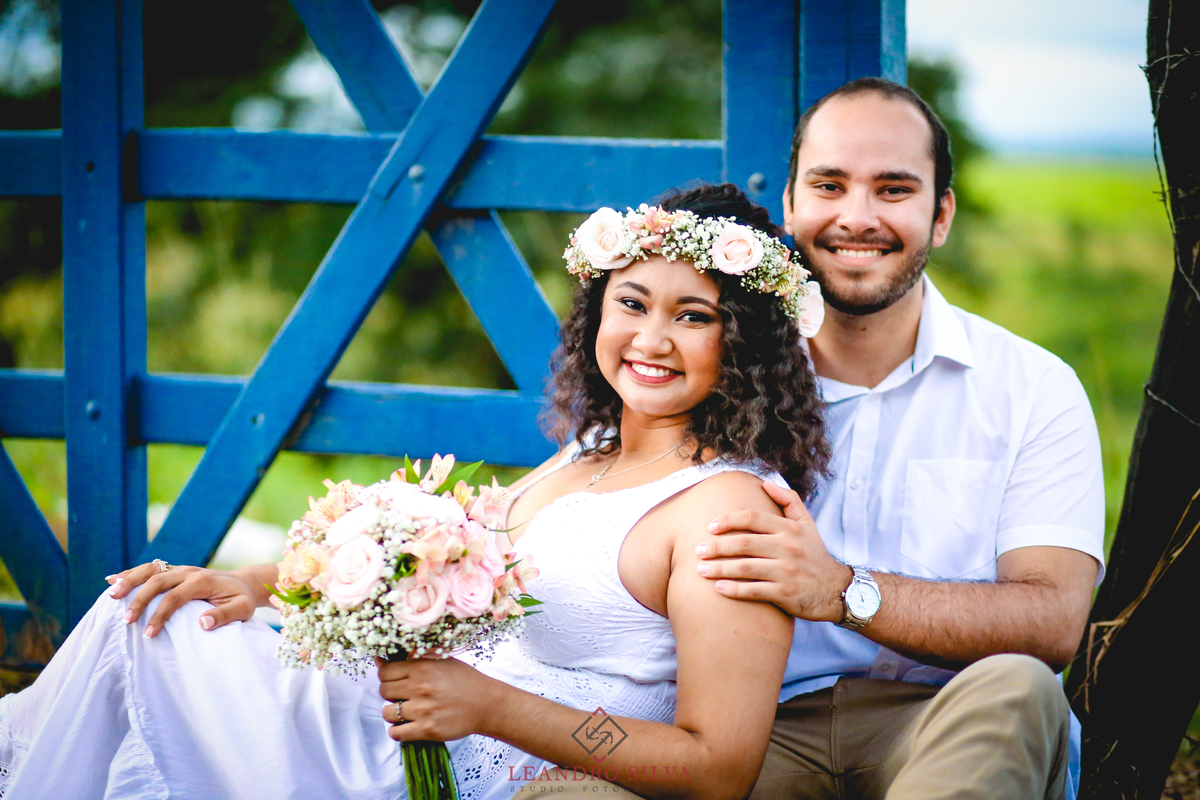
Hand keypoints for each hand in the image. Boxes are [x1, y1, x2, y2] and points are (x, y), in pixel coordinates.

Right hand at [106, 562, 258, 637]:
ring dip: (129, 581)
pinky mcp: (174, 571)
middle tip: (126, 621)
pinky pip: (150, 569)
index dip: (160, 615)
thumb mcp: (242, 609)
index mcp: (203, 581)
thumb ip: (225, 616)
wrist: (243, 583)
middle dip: (139, 600)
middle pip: (157, 581)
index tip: (148, 634)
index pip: (175, 597)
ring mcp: (180, 569)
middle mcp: (189, 571)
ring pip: (150, 570)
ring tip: (111, 595)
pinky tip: (111, 580)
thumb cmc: (241, 599)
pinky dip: (130, 573)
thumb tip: (202, 623)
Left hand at [376, 656, 499, 742]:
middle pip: (384, 691)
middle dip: (391, 694)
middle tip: (403, 696)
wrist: (486, 704)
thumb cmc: (465, 681)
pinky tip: (408, 726)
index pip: (385, 671)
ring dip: (393, 713)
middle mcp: (420, 688)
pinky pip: (396, 733)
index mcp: (422, 668)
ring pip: (387, 713)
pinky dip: (398, 731)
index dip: (387, 676)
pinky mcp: (427, 730)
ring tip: (407, 712)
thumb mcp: (442, 661)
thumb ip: (414, 658)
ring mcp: (422, 710)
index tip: (395, 680)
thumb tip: (380, 660)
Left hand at [698, 480, 851, 621]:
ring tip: (700, 570)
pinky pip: (754, 591)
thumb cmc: (814, 554)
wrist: (836, 589)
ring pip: (745, 568)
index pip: (752, 518)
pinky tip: (718, 588)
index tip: (710, 527)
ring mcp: (786, 571)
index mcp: (789, 529)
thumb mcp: (807, 524)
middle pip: (744, 543)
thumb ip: (788, 500)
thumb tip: (765, 483)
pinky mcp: (785, 594)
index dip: (728, 520)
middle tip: (697, 550)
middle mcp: (787, 548)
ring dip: (719, 568)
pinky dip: (734, 589)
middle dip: (716, 547)